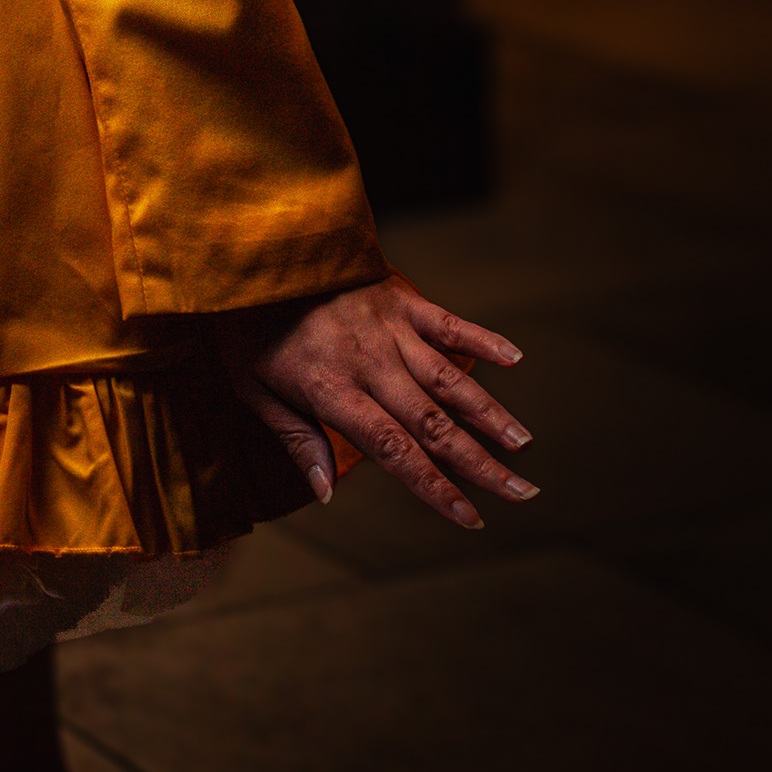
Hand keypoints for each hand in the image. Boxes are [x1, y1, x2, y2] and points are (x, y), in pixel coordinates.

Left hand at [217, 270, 537, 530]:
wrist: (254, 253)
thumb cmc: (248, 326)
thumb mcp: (253, 388)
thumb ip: (295, 439)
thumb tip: (326, 493)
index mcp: (334, 391)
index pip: (395, 450)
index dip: (435, 487)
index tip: (471, 518)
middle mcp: (369, 363)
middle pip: (433, 423)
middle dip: (481, 463)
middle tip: (523, 494)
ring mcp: (388, 328)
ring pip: (448, 378)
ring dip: (489, 413)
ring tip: (523, 444)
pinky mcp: (398, 298)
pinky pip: (446, 320)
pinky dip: (481, 338)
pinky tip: (514, 359)